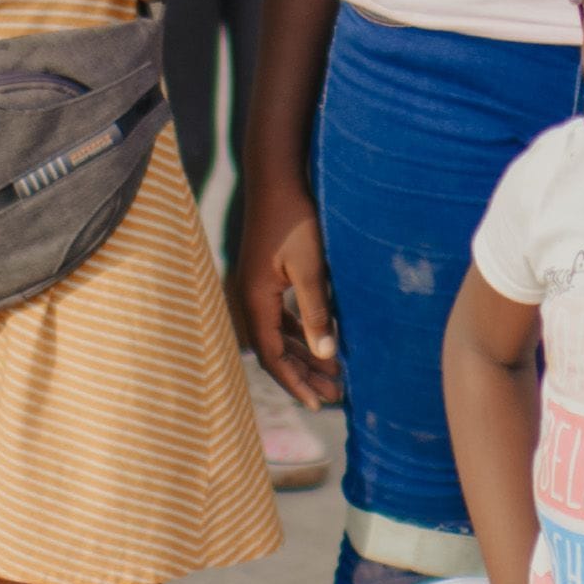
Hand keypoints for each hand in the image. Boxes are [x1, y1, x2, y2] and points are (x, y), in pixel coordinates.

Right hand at [240, 204, 341, 406]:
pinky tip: (319, 342)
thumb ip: (316, 312)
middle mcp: (249, 299)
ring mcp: (256, 289)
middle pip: (275, 350)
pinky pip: (279, 317)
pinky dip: (298, 333)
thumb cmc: (295, 221)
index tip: (318, 403)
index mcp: (255, 300)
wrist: (277, 180)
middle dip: (303, 375)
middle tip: (334, 395)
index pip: (272, 355)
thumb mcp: (310, 268)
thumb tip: (326, 355)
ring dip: (303, 355)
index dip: (295, 382)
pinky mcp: (265, 278)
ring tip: (333, 374)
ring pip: (278, 335)